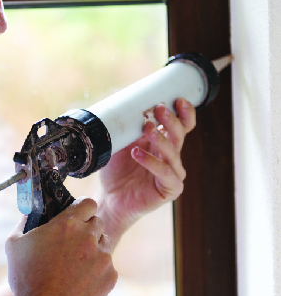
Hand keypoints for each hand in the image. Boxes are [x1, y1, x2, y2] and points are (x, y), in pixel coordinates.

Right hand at [4, 198, 117, 295]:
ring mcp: (102, 257)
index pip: (88, 203)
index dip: (82, 208)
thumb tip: (30, 210)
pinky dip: (98, 270)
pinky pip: (108, 266)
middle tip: (73, 242)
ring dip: (94, 249)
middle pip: (97, 222)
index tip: (77, 215)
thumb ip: (24, 220)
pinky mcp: (110, 276)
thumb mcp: (14, 243)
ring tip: (75, 264)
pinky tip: (81, 279)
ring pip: (104, 243)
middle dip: (87, 229)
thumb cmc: (25, 278)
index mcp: (67, 224)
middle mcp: (88, 237)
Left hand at [96, 98, 195, 243]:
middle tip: (160, 109)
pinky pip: (165, 173)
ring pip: (173, 152)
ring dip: (161, 138)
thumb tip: (119, 97)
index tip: (179, 99)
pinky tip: (137, 153)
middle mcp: (172, 157)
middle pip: (179, 135)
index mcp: (164, 144)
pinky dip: (151, 161)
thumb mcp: (119, 143)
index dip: (184, 113)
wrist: (110, 198)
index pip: (182, 126)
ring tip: (147, 128)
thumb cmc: (116, 171)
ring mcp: (173, 173)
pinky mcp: (170, 189)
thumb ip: (125, 126)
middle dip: (171, 120)